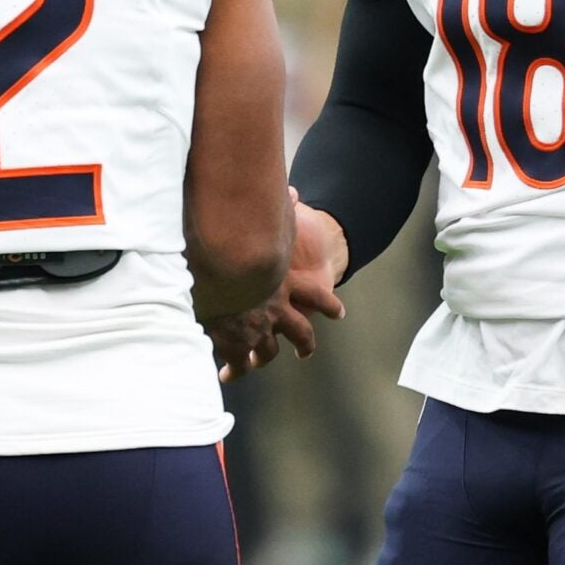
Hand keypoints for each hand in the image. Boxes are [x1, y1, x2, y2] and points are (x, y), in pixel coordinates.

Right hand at [214, 198, 348, 382]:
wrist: (225, 267)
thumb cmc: (243, 240)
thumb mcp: (270, 222)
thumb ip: (282, 206)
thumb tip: (293, 189)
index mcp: (286, 284)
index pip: (316, 297)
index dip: (327, 305)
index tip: (338, 313)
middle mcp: (276, 310)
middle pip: (299, 332)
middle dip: (304, 343)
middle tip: (305, 352)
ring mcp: (257, 329)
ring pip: (267, 352)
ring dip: (263, 359)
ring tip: (256, 365)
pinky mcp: (234, 342)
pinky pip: (236, 363)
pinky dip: (232, 370)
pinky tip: (226, 376)